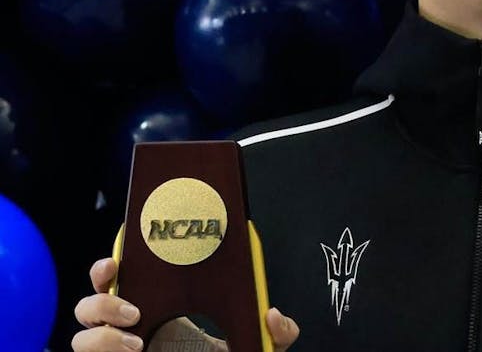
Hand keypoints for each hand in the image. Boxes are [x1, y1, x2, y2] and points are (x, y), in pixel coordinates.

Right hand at [72, 257, 299, 350]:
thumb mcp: (256, 345)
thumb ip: (277, 332)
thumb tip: (272, 315)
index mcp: (158, 307)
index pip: (120, 279)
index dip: (108, 268)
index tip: (116, 261)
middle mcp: (129, 328)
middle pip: (89, 306)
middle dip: (100, 300)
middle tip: (134, 309)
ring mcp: (118, 350)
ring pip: (81, 339)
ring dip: (99, 337)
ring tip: (135, 341)